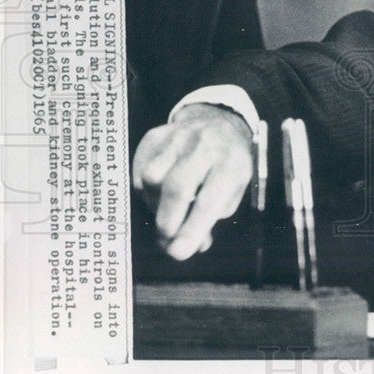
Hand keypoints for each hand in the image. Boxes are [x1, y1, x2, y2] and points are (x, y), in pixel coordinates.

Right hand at [132, 103, 252, 259]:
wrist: (217, 121)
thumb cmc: (226, 164)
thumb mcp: (233, 189)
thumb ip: (213, 217)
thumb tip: (192, 245)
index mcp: (230, 161)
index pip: (210, 199)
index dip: (193, 228)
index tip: (179, 252)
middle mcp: (203, 145)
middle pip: (177, 188)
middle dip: (169, 222)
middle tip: (168, 242)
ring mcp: (176, 138)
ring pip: (152, 180)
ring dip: (157, 205)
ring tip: (171, 208)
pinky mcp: (154, 137)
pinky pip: (139, 172)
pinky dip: (147, 191)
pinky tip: (161, 191)